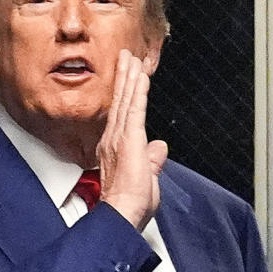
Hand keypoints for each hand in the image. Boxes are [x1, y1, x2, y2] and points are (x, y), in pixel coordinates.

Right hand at [97, 50, 167, 230]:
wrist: (121, 213)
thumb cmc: (129, 204)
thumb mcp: (146, 178)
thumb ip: (151, 160)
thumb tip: (159, 148)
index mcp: (114, 148)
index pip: (122, 115)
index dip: (124, 95)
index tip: (127, 79)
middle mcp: (113, 139)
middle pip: (121, 102)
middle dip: (124, 78)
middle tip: (126, 58)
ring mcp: (119, 138)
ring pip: (126, 101)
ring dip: (129, 78)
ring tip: (131, 59)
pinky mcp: (129, 139)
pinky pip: (135, 109)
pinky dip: (137, 91)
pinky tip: (139, 76)